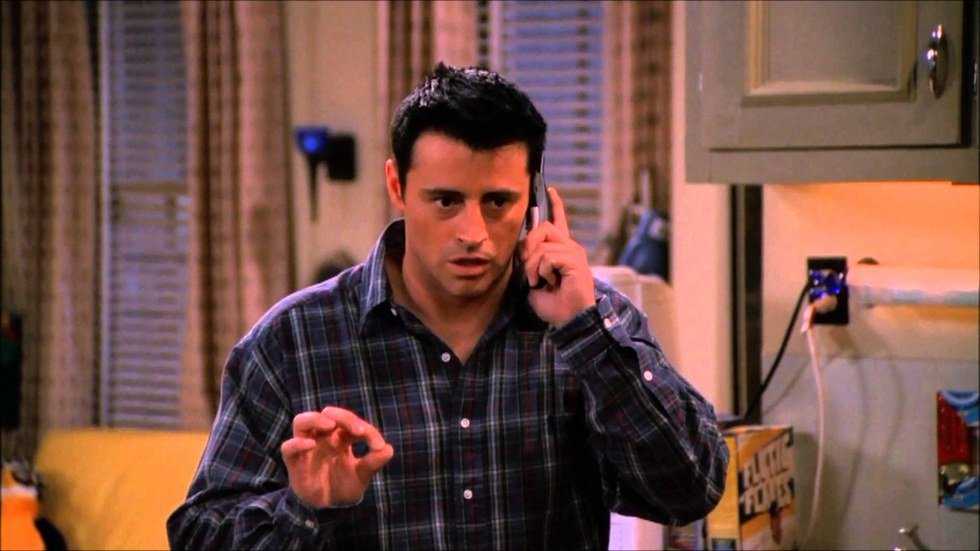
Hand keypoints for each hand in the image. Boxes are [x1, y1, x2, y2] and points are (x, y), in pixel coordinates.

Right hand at [281, 406, 393, 507]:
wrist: (327, 509)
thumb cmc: (344, 487)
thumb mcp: (362, 476)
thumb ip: (373, 463)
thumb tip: (388, 449)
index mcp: (341, 437)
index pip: (351, 423)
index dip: (367, 430)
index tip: (378, 446)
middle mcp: (323, 437)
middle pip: (327, 414)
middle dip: (343, 416)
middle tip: (358, 430)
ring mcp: (307, 447)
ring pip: (302, 421)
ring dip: (316, 419)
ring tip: (330, 424)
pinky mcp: (294, 461)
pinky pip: (289, 447)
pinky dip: (298, 443)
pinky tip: (310, 445)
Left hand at [520, 187, 594, 325]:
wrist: (568, 319)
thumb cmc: (552, 303)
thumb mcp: (532, 278)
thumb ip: (528, 260)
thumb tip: (524, 247)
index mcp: (560, 251)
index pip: (558, 222)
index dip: (556, 205)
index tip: (551, 189)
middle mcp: (569, 247)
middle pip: (542, 228)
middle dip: (528, 247)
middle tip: (528, 270)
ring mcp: (574, 253)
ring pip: (542, 245)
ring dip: (533, 267)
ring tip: (539, 282)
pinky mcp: (576, 260)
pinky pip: (548, 257)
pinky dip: (542, 271)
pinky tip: (549, 282)